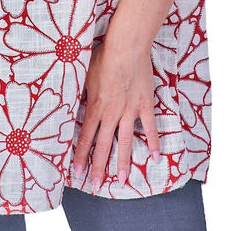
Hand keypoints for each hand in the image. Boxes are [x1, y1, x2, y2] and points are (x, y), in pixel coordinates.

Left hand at [71, 39, 160, 190]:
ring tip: (122, 180)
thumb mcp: (86, 75)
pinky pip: (150, 127)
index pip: (86, 137)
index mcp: (96, 106)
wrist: (125, 47)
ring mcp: (130, 111)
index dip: (80, 156)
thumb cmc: (104, 56)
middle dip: (99, 167)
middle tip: (96, 185)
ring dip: (123, 162)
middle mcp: (112, 113)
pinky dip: (153, 142)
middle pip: (104, 145)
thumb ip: (85, 93)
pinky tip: (155, 157)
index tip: (76, 172)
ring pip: (126, 141)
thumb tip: (80, 103)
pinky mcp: (145, 104)